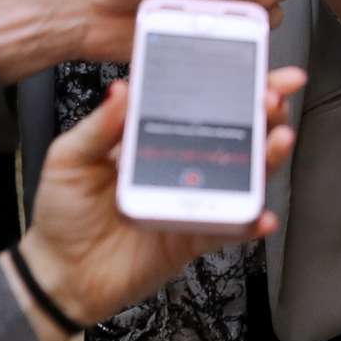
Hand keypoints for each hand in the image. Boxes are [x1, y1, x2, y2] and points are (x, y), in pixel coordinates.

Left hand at [11, 75, 301, 340]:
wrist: (60, 274)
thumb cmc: (63, 213)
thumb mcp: (70, 159)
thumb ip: (99, 126)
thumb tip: (123, 88)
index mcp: (155, 138)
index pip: (200, 103)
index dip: (230, 84)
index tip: (255, 66)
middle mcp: (181, 166)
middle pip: (233, 133)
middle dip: (263, 112)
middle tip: (276, 97)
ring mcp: (192, 200)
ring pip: (242, 176)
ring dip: (267, 158)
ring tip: (279, 140)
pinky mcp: (194, 237)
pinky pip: (229, 228)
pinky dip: (249, 222)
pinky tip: (263, 215)